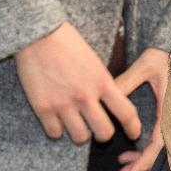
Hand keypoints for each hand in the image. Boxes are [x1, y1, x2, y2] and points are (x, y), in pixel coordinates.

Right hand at [14, 23, 141, 144]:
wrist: (37, 33)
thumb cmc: (66, 42)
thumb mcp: (94, 61)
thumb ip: (102, 84)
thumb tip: (109, 104)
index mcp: (101, 81)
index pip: (126, 112)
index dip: (133, 128)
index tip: (133, 134)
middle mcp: (84, 95)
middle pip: (104, 132)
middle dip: (103, 134)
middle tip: (97, 129)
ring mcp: (63, 103)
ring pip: (80, 137)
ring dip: (80, 133)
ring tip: (75, 123)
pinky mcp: (43, 108)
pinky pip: (55, 133)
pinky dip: (57, 130)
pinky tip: (56, 120)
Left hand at [113, 48, 170, 170]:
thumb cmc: (169, 56)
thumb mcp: (147, 64)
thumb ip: (127, 80)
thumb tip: (105, 95)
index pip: (158, 146)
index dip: (144, 162)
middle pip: (159, 154)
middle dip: (140, 167)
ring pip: (158, 150)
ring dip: (141, 161)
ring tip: (122, 170)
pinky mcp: (169, 121)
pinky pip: (158, 142)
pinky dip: (144, 150)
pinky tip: (129, 153)